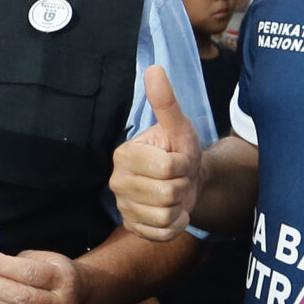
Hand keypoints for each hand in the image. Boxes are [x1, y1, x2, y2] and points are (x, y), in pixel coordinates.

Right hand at [110, 65, 203, 242]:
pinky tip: (172, 212)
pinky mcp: (133, 227)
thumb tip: (154, 69)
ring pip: (164, 215)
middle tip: (178, 178)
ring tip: (175, 195)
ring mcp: (123, 206)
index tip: (178, 158)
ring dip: (180, 206)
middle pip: (167, 193)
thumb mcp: (179, 126)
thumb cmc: (180, 149)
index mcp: (124, 154)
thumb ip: (166, 102)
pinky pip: (161, 234)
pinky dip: (175, 225)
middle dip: (183, 186)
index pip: (167, 167)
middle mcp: (117, 181)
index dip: (183, 164)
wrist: (187, 179)